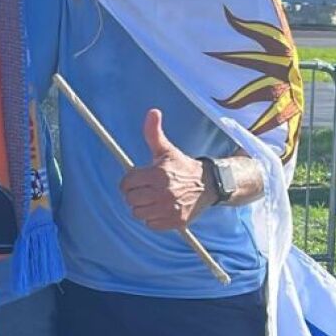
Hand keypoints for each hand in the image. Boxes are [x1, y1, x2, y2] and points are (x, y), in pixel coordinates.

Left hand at [118, 109, 211, 229]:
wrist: (209, 185)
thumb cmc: (182, 166)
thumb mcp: (166, 150)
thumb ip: (154, 133)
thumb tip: (152, 111)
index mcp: (159, 174)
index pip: (126, 183)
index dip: (129, 181)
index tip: (137, 179)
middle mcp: (164, 193)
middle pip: (130, 199)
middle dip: (134, 193)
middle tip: (145, 189)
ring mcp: (170, 209)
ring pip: (138, 213)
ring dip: (142, 207)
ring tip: (152, 198)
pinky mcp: (176, 222)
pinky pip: (150, 224)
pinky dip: (152, 218)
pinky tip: (160, 208)